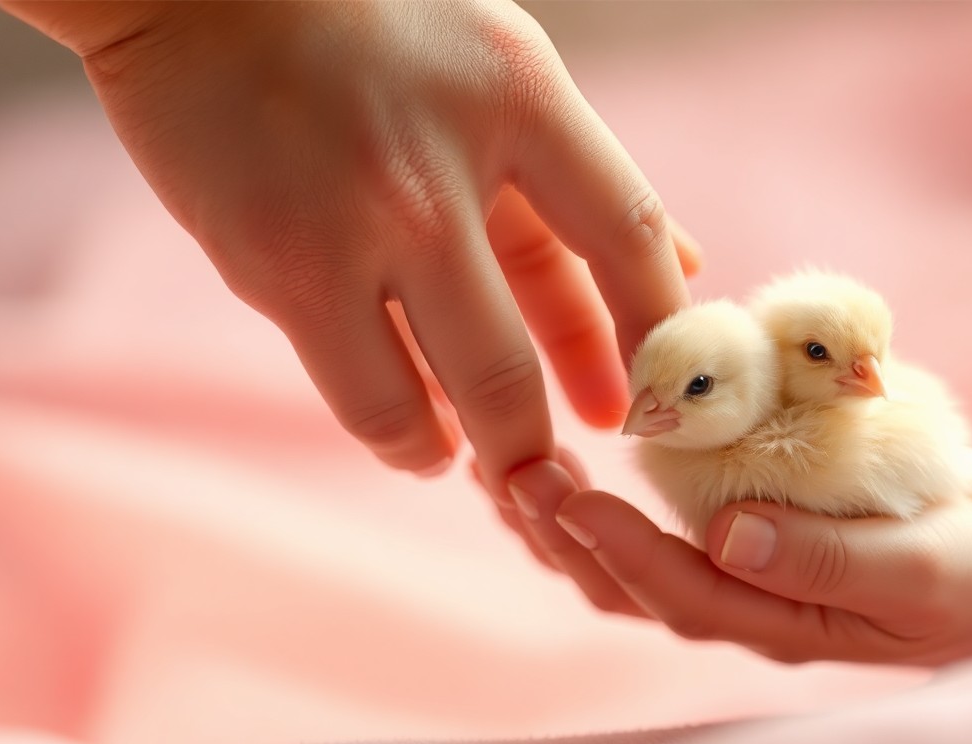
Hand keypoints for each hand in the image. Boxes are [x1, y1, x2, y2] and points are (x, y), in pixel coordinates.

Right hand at [40, 1, 695, 494]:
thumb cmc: (377, 35)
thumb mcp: (503, 76)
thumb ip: (590, 181)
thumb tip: (693, 269)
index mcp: (518, 97)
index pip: (629, 234)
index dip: (659, 331)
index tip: (661, 394)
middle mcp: (438, 170)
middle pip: (517, 363)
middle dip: (546, 444)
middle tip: (562, 472)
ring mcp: (352, 227)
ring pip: (442, 399)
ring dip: (478, 454)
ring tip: (482, 461)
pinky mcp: (279, 270)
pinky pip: (364, 396)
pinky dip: (403, 435)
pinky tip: (420, 438)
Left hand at [539, 455, 971, 663]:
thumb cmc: (960, 567)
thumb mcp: (924, 568)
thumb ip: (834, 559)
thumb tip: (731, 534)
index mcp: (775, 618)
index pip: (680, 594)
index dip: (623, 551)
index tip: (572, 499)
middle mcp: (732, 601)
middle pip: (623, 585)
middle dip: (561, 534)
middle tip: (506, 472)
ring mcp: (720, 570)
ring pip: (613, 562)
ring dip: (554, 520)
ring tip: (499, 466)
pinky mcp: (720, 533)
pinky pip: (635, 527)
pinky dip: (583, 498)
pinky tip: (550, 457)